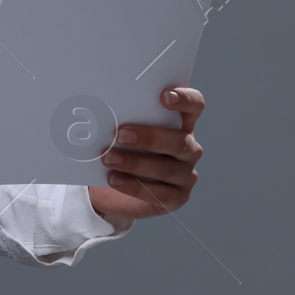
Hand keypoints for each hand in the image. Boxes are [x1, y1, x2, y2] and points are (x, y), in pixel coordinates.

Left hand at [87, 86, 203, 220]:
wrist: (114, 187)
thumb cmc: (122, 150)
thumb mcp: (123, 132)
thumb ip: (123, 119)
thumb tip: (100, 111)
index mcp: (180, 124)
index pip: (194, 105)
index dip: (184, 99)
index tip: (163, 96)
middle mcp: (188, 148)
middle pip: (179, 140)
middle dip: (149, 137)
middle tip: (120, 134)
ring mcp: (186, 174)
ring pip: (166, 168)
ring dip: (134, 163)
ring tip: (108, 158)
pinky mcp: (177, 198)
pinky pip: (158, 193)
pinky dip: (133, 185)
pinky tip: (114, 179)